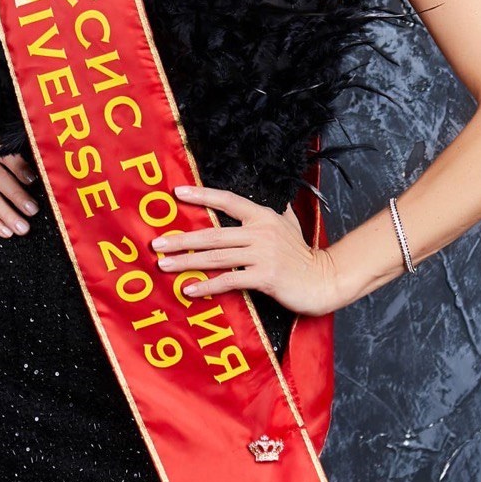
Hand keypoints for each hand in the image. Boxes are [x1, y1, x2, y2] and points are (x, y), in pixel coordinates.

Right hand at [0, 132, 38, 236]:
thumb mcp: (1, 169)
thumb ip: (16, 172)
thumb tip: (40, 188)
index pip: (6, 153)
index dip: (19, 167)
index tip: (32, 181)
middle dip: (17, 195)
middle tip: (32, 211)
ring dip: (7, 213)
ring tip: (21, 227)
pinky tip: (5, 231)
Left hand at [150, 184, 340, 316]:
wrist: (323, 280)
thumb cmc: (303, 255)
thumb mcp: (290, 226)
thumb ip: (275, 213)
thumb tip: (272, 198)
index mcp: (263, 216)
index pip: (228, 200)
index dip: (202, 195)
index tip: (177, 192)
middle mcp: (260, 231)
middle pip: (213, 233)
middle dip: (182, 239)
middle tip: (157, 243)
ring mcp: (262, 254)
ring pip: (216, 257)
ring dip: (187, 262)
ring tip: (165, 265)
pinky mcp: (264, 276)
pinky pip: (230, 280)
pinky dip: (208, 285)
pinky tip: (190, 289)